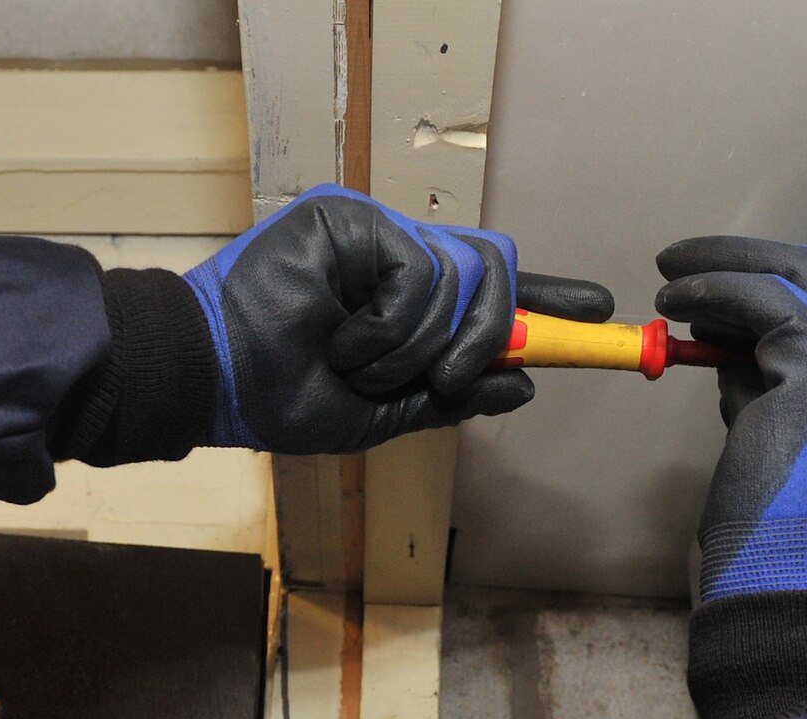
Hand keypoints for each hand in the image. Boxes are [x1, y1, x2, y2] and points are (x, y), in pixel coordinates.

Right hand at [183, 184, 613, 454]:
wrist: (213, 380)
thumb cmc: (277, 398)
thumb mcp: (377, 414)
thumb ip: (448, 398)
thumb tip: (524, 385)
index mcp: (402, 306)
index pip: (486, 290)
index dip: (541, 298)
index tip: (593, 310)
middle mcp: (394, 261)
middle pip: (491, 273)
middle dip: (493, 333)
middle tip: (453, 377)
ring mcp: (375, 235)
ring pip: (461, 277)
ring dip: (420, 346)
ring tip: (360, 369)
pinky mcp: (353, 217)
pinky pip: (421, 268)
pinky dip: (395, 324)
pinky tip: (346, 342)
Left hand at [657, 236, 806, 604]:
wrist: (792, 585)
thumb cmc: (781, 539)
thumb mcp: (783, 444)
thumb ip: (773, 391)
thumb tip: (731, 347)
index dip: (768, 299)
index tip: (712, 300)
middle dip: (748, 266)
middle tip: (685, 264)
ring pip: (794, 279)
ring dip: (723, 271)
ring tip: (670, 281)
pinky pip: (763, 299)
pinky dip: (715, 289)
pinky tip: (677, 298)